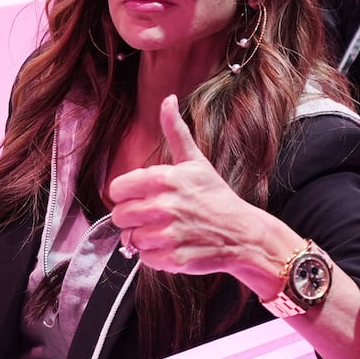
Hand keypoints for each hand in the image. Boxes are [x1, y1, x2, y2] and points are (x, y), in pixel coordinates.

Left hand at [108, 95, 272, 275]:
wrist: (243, 234)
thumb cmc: (215, 197)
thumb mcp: (195, 161)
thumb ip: (175, 131)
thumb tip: (167, 99)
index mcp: (163, 179)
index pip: (116, 189)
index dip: (126, 195)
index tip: (142, 198)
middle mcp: (163, 205)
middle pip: (119, 216)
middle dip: (133, 219)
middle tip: (154, 217)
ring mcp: (168, 233)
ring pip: (130, 239)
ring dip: (144, 238)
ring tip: (166, 231)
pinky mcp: (173, 258)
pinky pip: (145, 259)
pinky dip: (155, 257)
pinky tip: (173, 246)